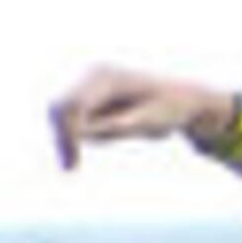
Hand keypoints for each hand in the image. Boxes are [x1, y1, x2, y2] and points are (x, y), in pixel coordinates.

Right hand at [48, 64, 233, 168]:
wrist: (183, 98)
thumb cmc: (171, 109)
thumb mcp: (148, 122)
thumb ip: (117, 126)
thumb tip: (83, 133)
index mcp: (107, 76)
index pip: (70, 105)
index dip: (66, 135)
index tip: (72, 167)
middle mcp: (93, 73)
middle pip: (58, 107)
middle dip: (61, 138)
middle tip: (70, 170)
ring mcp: (89, 81)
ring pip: (60, 113)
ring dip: (68, 138)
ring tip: (103, 146)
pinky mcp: (90, 94)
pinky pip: (72, 119)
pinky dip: (77, 134)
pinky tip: (113, 132)